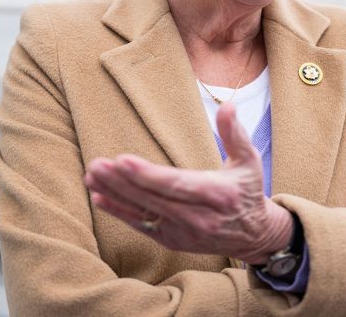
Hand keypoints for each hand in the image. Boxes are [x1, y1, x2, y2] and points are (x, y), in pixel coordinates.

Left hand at [84, 103, 291, 264]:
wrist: (254, 235)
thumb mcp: (249, 160)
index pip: (177, 185)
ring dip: (115, 194)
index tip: (123, 161)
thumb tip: (228, 105)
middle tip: (97, 164)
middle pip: (154, 199)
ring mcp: (184, 232)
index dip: (148, 175)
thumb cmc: (248, 190)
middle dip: (122, 182)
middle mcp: (199, 217)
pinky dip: (119, 212)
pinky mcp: (172, 240)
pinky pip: (141, 225)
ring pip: (143, 212)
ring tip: (92, 175)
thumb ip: (235, 133)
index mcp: (217, 194)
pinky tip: (99, 197)